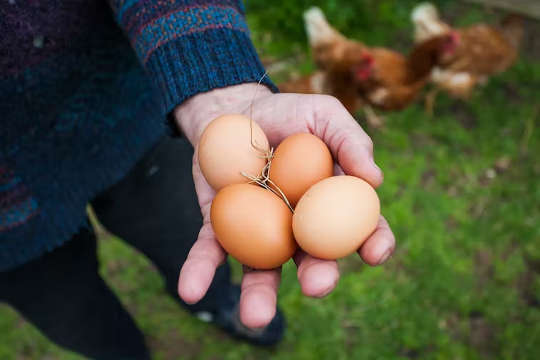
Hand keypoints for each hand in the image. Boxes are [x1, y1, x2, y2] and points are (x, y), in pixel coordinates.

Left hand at [174, 83, 394, 327]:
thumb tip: (375, 179)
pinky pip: (211, 252)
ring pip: (263, 269)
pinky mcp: (219, 228)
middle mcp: (297, 225)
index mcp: (329, 202)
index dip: (373, 242)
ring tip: (256, 317)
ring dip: (260, 294)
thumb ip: (351, 140)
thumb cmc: (286, 111)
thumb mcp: (323, 114)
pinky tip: (190, 291)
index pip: (359, 227)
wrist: (232, 109)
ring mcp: (258, 231)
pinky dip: (201, 271)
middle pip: (313, 257)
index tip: (375, 253)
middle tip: (317, 285)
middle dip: (319, 275)